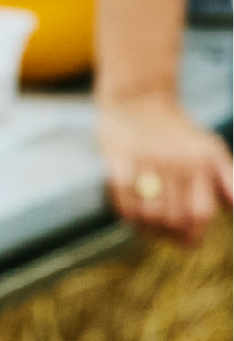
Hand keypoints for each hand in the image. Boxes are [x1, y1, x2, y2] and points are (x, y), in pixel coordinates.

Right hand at [97, 91, 233, 247]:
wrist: (138, 98)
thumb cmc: (179, 129)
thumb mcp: (212, 149)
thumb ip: (230, 180)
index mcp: (200, 162)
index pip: (200, 213)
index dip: (194, 234)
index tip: (188, 242)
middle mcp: (175, 162)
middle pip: (174, 217)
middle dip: (171, 234)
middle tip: (166, 236)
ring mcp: (145, 161)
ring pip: (148, 213)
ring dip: (148, 228)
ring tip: (149, 227)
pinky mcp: (118, 160)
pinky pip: (123, 200)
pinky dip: (128, 214)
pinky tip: (132, 214)